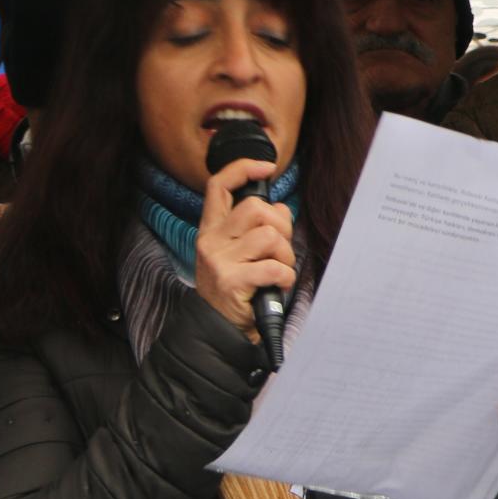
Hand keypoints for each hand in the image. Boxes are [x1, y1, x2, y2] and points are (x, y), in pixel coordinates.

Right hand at [193, 156, 295, 343]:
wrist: (219, 331)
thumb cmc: (236, 290)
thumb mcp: (239, 254)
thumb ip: (257, 228)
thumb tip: (281, 207)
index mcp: (212, 229)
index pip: (219, 185)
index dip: (243, 168)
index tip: (266, 167)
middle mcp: (211, 241)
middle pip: (256, 208)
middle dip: (281, 226)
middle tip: (280, 249)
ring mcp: (219, 260)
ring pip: (270, 236)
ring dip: (285, 255)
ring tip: (278, 270)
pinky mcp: (232, 281)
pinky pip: (274, 266)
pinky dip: (286, 276)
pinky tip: (278, 284)